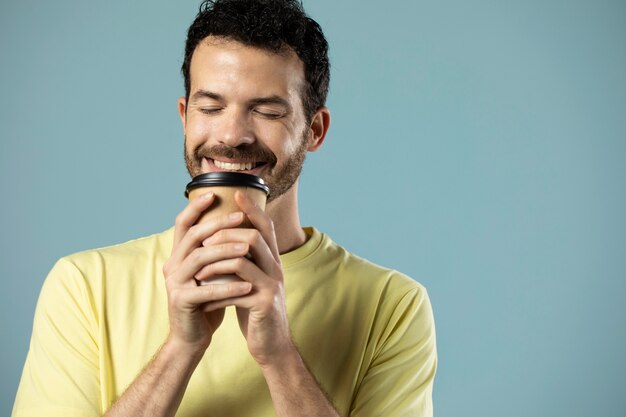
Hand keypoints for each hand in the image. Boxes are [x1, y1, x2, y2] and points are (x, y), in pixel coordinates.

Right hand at [162, 191, 252, 355]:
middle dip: (217, 224)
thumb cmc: (205, 303)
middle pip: (193, 236)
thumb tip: (236, 226)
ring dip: (225, 251)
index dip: (196, 208)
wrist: (191, 338)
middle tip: (240, 217)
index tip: (214, 193)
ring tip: (247, 248)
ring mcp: (174, 283)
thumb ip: (215, 253)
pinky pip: (206, 290)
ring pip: (200, 259)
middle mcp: (172, 265)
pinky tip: (248, 285)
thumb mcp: (211, 274)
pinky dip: (228, 287)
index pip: (183, 225)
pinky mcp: (181, 301)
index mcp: (178, 256)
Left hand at [194, 191, 294, 365]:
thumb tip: (221, 240)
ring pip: (243, 259)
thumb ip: (243, 261)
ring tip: (197, 269)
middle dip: (225, 234)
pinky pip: (237, 289)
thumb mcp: (250, 282)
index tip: (235, 194)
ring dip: (216, 261)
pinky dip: (217, 291)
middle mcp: (276, 267)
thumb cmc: (255, 310)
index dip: (251, 208)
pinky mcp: (265, 303)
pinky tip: (204, 298)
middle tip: (203, 242)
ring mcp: (272, 285)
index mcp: (272, 260)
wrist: (271, 344)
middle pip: (254, 236)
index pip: (265, 226)